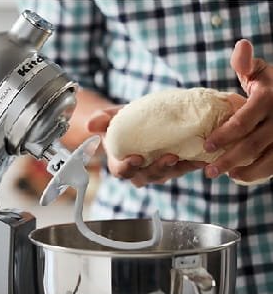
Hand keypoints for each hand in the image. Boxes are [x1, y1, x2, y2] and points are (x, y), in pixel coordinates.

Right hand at [87, 106, 205, 186]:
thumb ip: (101, 119)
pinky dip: (193, 162)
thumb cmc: (122, 122)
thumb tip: (91, 123)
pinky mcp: (173, 165)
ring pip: (168, 174)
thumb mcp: (110, 118)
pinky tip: (203, 156)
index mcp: (121, 163)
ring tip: (193, 157)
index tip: (136, 157)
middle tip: (170, 156)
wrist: (138, 123)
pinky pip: (183, 168)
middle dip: (159, 168)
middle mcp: (139, 171)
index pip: (122, 171)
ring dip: (180, 168)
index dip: (128, 167)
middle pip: (148, 175)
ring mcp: (157, 170)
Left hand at [204, 39, 272, 181]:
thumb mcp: (261, 72)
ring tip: (223, 176)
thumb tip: (240, 45)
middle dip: (228, 159)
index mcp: (268, 99)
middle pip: (251, 145)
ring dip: (244, 171)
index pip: (242, 122)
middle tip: (208, 171)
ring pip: (267, 160)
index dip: (222, 136)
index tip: (205, 145)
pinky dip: (258, 173)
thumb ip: (246, 64)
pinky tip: (240, 175)